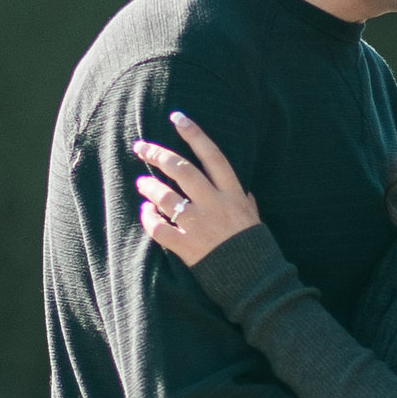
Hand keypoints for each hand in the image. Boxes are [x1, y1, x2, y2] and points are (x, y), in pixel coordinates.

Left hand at [133, 113, 262, 267]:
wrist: (255, 281)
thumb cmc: (255, 248)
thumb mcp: (254, 217)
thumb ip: (246, 200)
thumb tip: (244, 190)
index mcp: (233, 193)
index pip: (212, 154)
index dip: (194, 133)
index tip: (176, 117)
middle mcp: (215, 204)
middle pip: (181, 169)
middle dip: (158, 154)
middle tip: (141, 147)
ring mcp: (199, 225)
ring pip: (166, 196)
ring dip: (149, 187)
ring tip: (141, 183)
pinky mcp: (187, 246)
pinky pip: (159, 228)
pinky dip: (148, 218)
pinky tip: (146, 212)